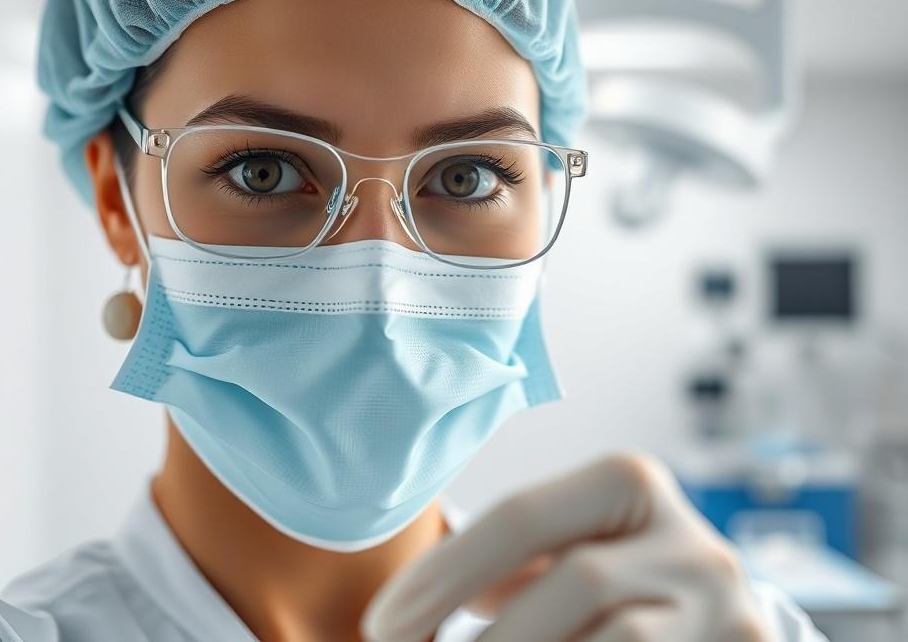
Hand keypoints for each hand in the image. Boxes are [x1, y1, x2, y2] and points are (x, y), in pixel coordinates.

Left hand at [361, 453, 772, 641]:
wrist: (717, 614)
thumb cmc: (607, 573)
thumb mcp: (560, 548)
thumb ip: (499, 565)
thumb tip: (400, 621)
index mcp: (630, 482)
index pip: (523, 517)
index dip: (442, 575)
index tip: (382, 624)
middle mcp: (691, 540)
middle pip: (576, 582)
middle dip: (490, 640)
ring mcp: (726, 609)